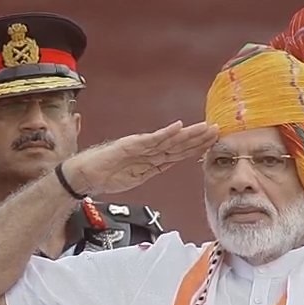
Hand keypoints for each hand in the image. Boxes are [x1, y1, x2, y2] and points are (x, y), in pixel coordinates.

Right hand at [65, 121, 218, 195]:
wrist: (86, 175)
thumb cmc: (107, 175)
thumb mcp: (137, 177)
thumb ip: (153, 170)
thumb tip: (169, 165)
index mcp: (152, 158)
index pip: (179, 152)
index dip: (197, 147)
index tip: (213, 142)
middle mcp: (149, 149)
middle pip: (179, 144)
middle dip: (199, 138)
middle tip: (217, 130)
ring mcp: (141, 146)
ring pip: (170, 140)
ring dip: (189, 134)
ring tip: (205, 128)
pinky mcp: (131, 145)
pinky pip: (152, 140)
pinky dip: (166, 133)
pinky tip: (178, 127)